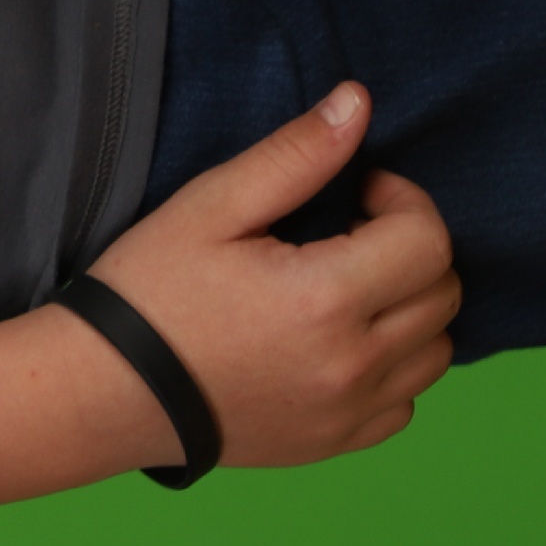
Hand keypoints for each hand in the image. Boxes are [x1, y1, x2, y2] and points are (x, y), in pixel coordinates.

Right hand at [79, 82, 460, 469]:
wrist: (102, 391)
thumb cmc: (148, 292)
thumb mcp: (209, 207)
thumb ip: (294, 154)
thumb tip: (359, 102)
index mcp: (325, 298)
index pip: (428, 239)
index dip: (402, 200)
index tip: (356, 193)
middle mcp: (353, 363)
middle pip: (444, 293)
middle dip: (408, 250)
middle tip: (343, 237)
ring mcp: (349, 411)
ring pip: (438, 351)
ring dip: (409, 310)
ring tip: (344, 292)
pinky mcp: (336, 443)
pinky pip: (407, 402)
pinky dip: (391, 368)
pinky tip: (337, 346)